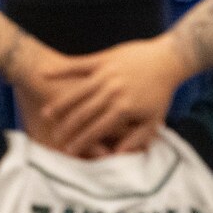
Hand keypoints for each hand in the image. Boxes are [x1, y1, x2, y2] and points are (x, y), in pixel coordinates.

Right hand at [41, 35, 191, 157]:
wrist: (167, 59)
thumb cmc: (160, 92)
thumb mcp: (154, 120)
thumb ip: (137, 138)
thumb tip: (119, 154)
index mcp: (124, 108)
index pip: (98, 129)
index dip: (82, 141)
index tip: (68, 150)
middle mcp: (113, 91)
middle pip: (84, 113)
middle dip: (68, 127)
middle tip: (54, 137)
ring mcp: (106, 74)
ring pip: (77, 91)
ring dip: (60, 103)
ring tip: (46, 114)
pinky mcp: (102, 59)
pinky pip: (78, 65)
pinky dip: (61, 70)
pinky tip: (45, 73)